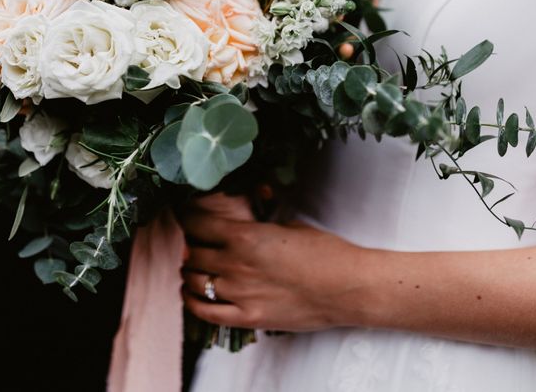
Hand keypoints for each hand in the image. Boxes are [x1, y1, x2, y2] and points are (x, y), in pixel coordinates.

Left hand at [179, 193, 371, 331]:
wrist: (348, 287)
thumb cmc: (324, 252)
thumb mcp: (285, 227)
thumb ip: (255, 228)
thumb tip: (239, 229)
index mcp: (244, 235)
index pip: (197, 224)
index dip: (188, 219)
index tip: (187, 217)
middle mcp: (235, 264)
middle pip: (192, 252)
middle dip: (189, 246)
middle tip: (194, 244)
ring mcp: (239, 293)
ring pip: (194, 281)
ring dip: (190, 272)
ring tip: (192, 268)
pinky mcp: (248, 318)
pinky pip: (205, 312)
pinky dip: (192, 302)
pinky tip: (191, 294)